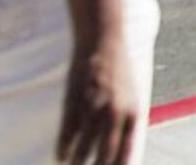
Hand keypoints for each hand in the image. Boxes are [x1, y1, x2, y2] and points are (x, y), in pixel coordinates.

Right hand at [57, 30, 139, 164]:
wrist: (103, 43)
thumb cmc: (118, 72)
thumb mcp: (132, 96)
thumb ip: (128, 121)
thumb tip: (124, 147)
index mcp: (133, 114)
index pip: (127, 152)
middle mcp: (116, 114)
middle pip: (106, 154)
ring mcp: (95, 109)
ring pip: (84, 148)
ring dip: (77, 162)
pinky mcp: (76, 102)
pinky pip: (68, 134)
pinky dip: (64, 148)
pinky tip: (61, 157)